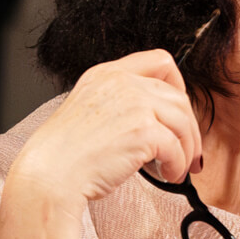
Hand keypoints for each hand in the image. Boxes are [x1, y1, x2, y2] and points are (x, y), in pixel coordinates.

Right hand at [10, 49, 200, 211]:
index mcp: (107, 73)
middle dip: (189, 128)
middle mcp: (122, 82)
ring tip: (178, 169)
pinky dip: (178, 166)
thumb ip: (120, 104)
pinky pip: (177, 148)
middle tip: (190, 152)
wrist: (49, 175)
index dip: (179, 86)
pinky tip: (169, 176)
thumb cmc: (65, 155)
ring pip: (183, 122)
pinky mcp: (143, 130)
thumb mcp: (90, 110)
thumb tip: (158, 121)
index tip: (179, 112)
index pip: (160, 61)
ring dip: (187, 149)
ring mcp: (134, 103)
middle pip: (178, 96)